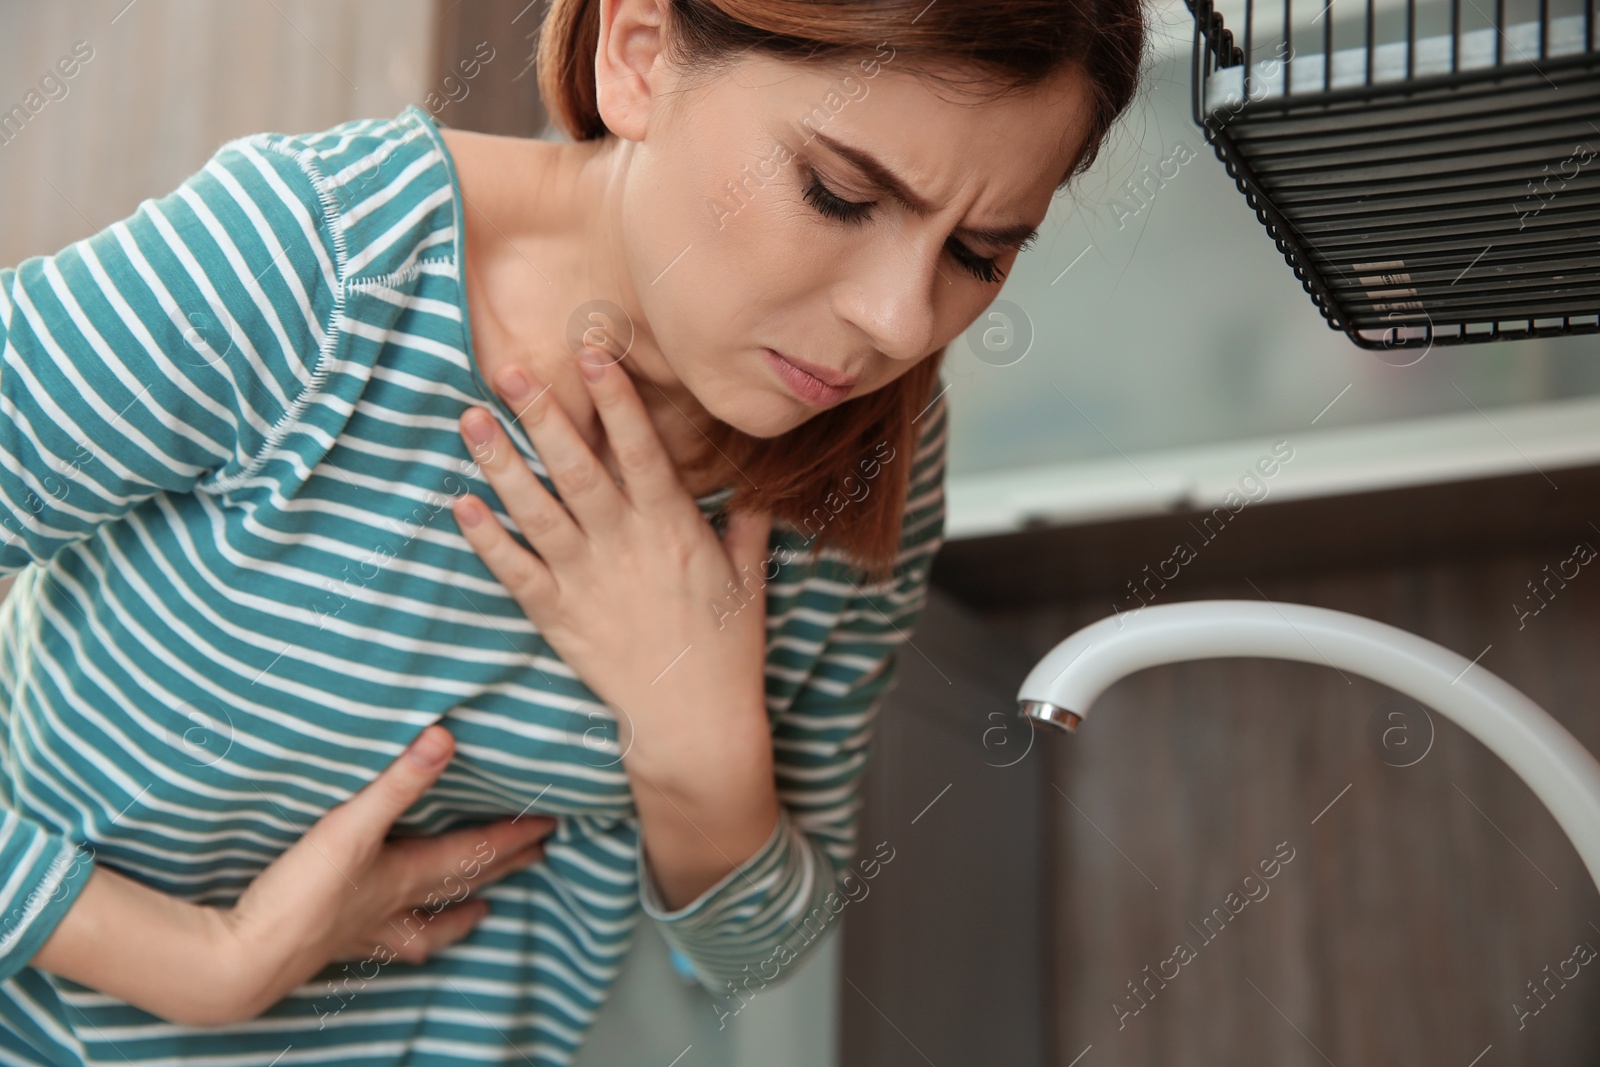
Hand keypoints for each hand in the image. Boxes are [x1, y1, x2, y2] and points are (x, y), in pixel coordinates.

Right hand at [218, 724, 556, 1020]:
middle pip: (461, 884)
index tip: (549, 824)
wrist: (244, 958)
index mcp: (404, 874)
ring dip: (459, 915)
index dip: (511, 835)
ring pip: (427, 924)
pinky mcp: (334, 944)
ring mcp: (365, 929)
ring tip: (483, 914)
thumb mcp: (349, 826)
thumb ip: (397, 783)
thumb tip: (444, 738)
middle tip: (538, 857)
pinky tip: (394, 941)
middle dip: (502, 867)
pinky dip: (403, 940)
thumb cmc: (299, 894)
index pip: (472, 850)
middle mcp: (393, 905)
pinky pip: (384, 944)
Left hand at [449, 354, 774, 789]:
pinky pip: (513, 571)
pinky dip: (486, 539)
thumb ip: (744, 523)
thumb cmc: (727, 648)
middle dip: (542, 416)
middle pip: (576, 469)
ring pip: (535, 512)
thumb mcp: (747, 578)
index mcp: (671, 528)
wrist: (693, 721)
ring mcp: (585, 581)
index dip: (616, 399)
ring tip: (471, 419)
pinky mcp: (557, 616)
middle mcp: (623, 546)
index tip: (593, 352)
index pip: (639, 449)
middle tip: (509, 370)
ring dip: (500, 464)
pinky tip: (462, 504)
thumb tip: (753, 481)